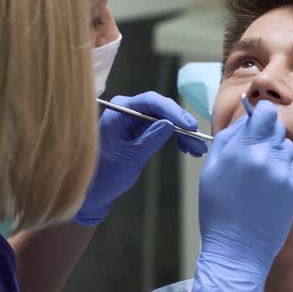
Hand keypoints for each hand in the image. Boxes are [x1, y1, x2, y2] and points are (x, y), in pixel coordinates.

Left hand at [74, 91, 207, 225]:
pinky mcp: (140, 130)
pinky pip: (162, 127)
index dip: (173, 112)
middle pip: (161, 108)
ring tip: (196, 149)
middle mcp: (127, 109)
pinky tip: (186, 148)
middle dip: (182, 124)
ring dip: (183, 133)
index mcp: (119, 110)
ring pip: (165, 118)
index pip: (150, 101)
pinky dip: (175, 137)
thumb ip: (150, 139)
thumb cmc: (105, 174)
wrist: (94, 191)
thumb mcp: (130, 158)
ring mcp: (134, 119)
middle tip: (198, 141)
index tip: (189, 126)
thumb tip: (170, 124)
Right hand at [193, 100, 292, 290]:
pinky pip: (291, 168)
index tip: (255, 122)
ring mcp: (284, 174)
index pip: (266, 112)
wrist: (237, 248)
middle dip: (265, 136)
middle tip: (250, 155)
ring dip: (274, 154)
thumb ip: (228, 137)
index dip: (260, 115)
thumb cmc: (218, 209)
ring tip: (258, 176)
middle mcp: (268, 158)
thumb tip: (244, 120)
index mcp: (244, 150)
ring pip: (285, 148)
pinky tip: (267, 190)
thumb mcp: (211, 168)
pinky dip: (281, 173)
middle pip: (277, 128)